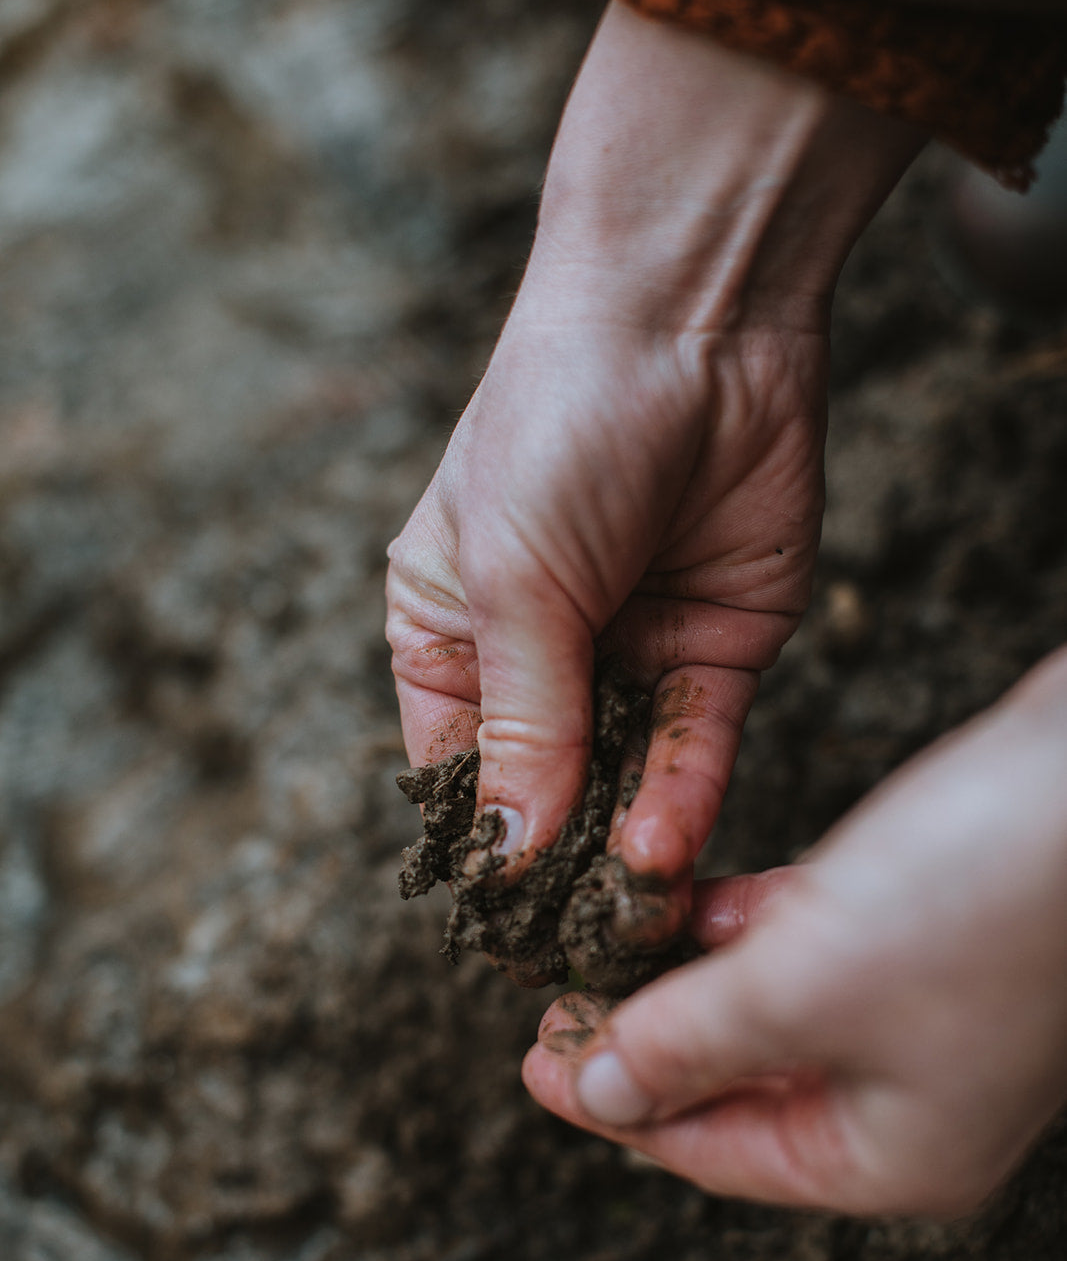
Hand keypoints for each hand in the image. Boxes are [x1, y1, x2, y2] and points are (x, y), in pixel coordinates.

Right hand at [386, 4, 921, 901]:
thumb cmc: (556, 428)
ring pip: (626, 783)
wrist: (697, 315)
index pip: (454, 773)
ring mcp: (632, 657)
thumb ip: (520, 728)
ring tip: (626, 913)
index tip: (494, 925)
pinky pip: (698, 747)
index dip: (476, 848)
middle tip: (573, 945)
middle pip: (546, 792)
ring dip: (625, 848)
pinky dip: (685, 799)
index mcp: (448, 637)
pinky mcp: (717, 650)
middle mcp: (539, 658)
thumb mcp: (514, 588)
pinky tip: (662, 850)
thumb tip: (506, 857)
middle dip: (560, 864)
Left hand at [524, 649, 1066, 1218]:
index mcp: (894, 1155)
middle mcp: (914, 1102)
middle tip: (558, 1006)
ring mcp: (928, 1017)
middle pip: (743, 1093)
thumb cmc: (974, 895)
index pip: (720, 1156)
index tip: (534, 1063)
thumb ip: (688, 1044)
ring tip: (602, 947)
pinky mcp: (933, 933)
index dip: (617, 1111)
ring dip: (688, 983)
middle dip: (647, 1047)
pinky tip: (691, 898)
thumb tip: (600, 1098)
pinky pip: (814, 952)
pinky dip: (748, 931)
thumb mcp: (801, 985)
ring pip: (773, 1017)